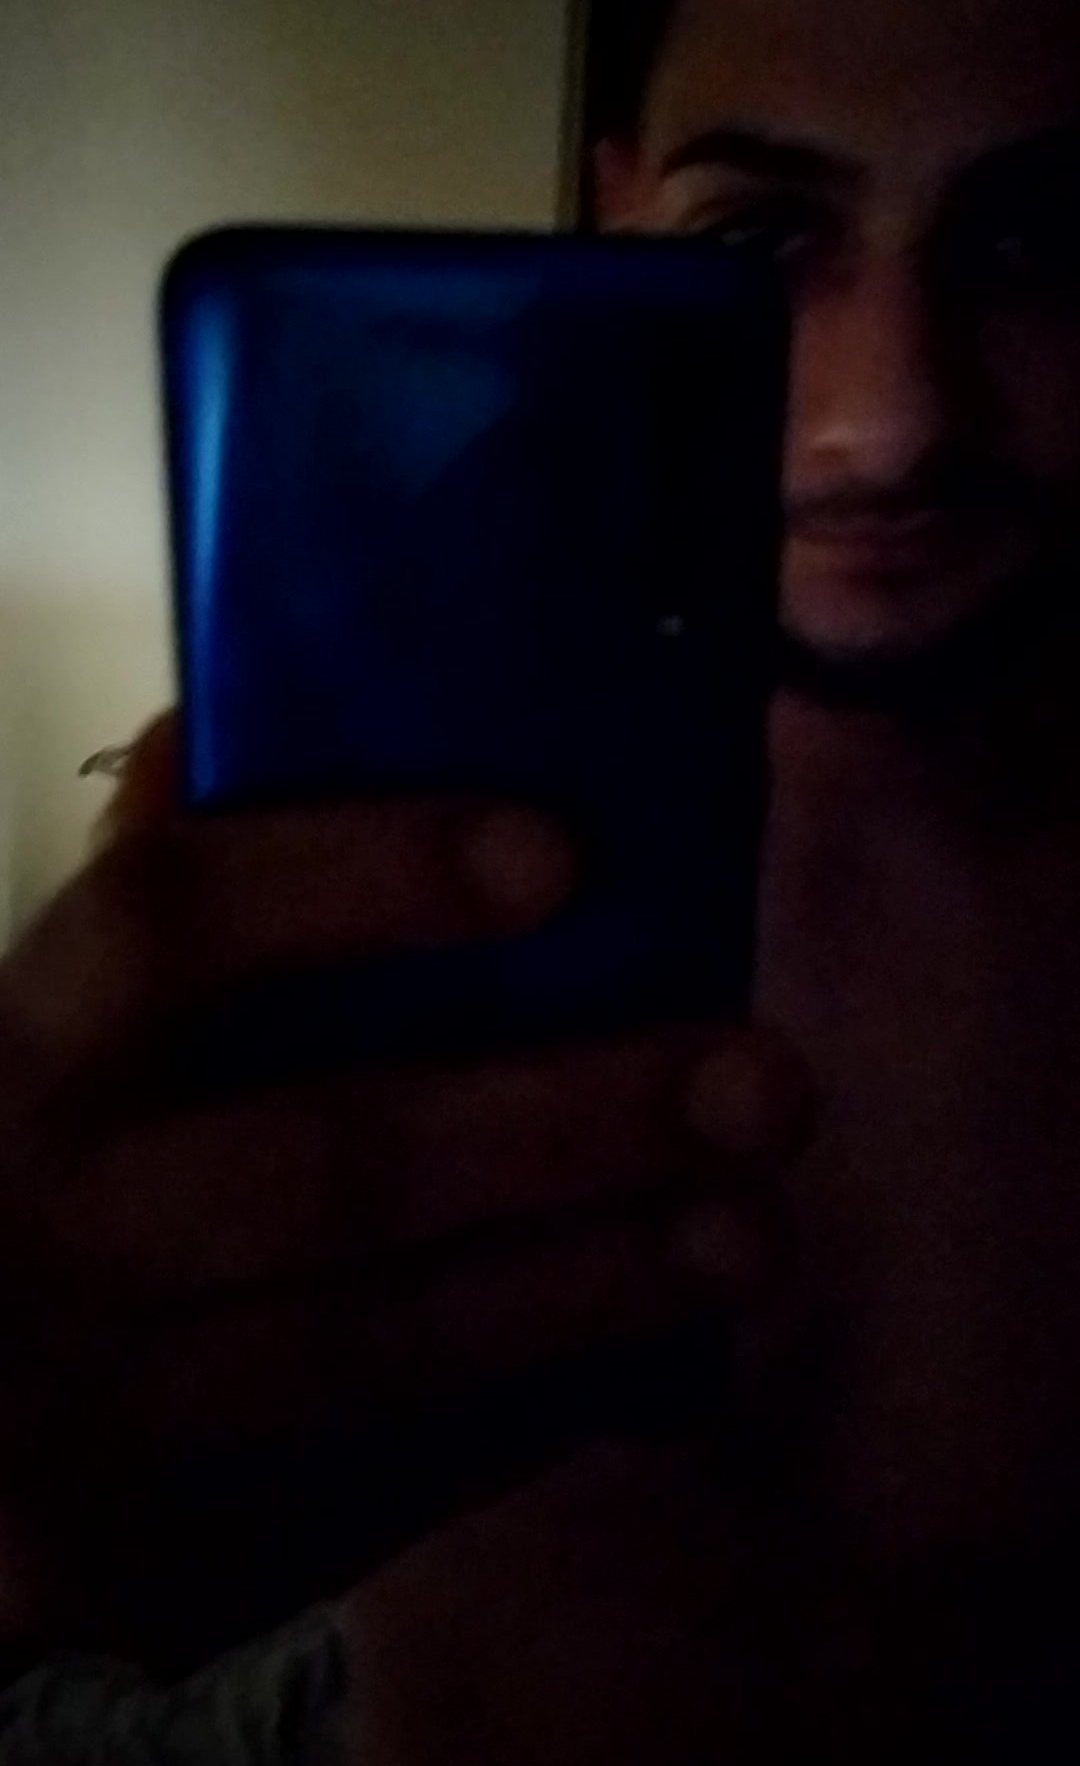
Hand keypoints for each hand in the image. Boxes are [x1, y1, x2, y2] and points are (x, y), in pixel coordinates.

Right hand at [0, 717, 807, 1670]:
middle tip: (759, 1084)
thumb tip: (232, 722)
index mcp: (24, 1051)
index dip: (363, 877)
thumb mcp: (60, 1040)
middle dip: (563, 1125)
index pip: (168, 926)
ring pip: (375, 1349)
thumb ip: (146, 910)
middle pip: (323, 1166)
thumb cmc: (34, 1168)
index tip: (560, 855)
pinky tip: (654, 1352)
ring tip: (748, 1234)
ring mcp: (87, 1419)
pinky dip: (528, 1407)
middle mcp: (41, 1231)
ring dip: (585, 1286)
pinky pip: (380, 1486)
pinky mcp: (150, 1562)